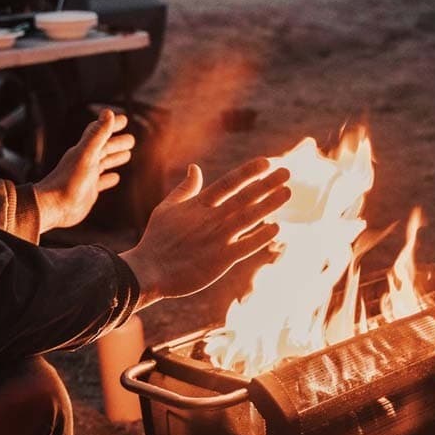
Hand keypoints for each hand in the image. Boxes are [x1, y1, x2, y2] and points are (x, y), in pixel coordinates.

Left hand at [33, 109, 134, 233]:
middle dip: (117, 142)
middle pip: (104, 148)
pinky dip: (109, 178)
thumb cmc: (69, 181)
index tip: (124, 120)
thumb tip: (108, 112)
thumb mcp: (87, 155)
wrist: (55, 207)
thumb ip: (97, 134)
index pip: (100, 133)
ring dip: (115, 158)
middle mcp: (85, 161)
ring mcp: (87, 176)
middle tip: (131, 140)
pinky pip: (101, 182)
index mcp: (84, 150)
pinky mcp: (88, 191)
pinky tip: (115, 178)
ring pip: (104, 163)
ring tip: (127, 155)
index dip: (111, 125)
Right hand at [120, 157, 289, 308]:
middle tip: (287, 172)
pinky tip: (276, 228)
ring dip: (269, 204)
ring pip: (249, 218)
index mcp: (199, 205)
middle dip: (266, 184)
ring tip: (287, 192)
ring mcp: (217, 238)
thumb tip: (194, 167)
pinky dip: (260, 237)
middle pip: (244, 197)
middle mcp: (211, 218)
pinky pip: (245, 247)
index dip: (248, 172)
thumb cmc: (156, 240)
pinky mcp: (220, 260)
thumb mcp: (167, 208)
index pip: (228, 183)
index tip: (266, 162)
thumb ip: (185, 189)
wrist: (148, 271)